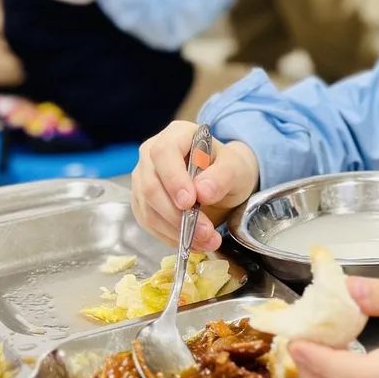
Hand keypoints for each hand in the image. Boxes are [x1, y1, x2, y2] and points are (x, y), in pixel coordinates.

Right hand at [131, 120, 260, 249]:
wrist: (223, 181)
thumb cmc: (227, 168)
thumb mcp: (235, 168)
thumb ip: (222, 176)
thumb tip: (203, 192)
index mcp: (176, 135)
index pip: (164, 153)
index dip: (173, 179)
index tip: (189, 202)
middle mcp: (152, 154)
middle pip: (151, 186)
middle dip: (177, 215)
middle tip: (205, 232)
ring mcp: (143, 179)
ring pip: (148, 209)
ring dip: (176, 231)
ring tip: (206, 241)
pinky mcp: (143, 203)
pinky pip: (149, 224)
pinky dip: (170, 237)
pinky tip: (192, 242)